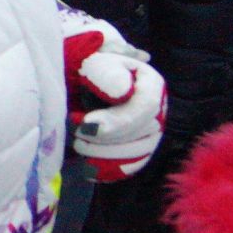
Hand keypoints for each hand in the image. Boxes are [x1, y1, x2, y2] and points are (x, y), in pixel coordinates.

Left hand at [60, 9, 166, 183]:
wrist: (76, 82)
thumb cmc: (85, 69)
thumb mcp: (93, 63)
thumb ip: (107, 75)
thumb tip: (122, 92)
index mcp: (151, 85)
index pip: (146, 108)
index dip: (117, 121)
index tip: (86, 125)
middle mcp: (157, 111)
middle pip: (142, 134)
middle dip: (104, 138)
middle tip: (75, 131)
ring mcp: (149, 134)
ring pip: (136, 154)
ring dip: (103, 152)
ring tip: (77, 141)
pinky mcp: (136, 152)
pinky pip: (130, 168)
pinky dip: (108, 169)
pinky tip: (86, 164)